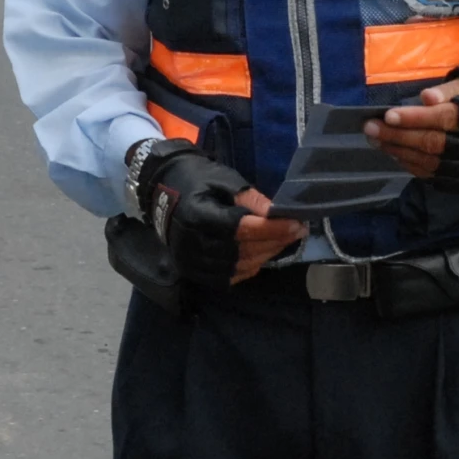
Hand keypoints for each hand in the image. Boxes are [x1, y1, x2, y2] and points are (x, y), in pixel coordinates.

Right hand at [136, 141, 306, 284]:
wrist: (161, 191)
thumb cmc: (196, 180)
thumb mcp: (224, 180)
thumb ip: (250, 199)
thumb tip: (277, 215)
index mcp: (199, 216)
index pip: (243, 228)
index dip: (272, 229)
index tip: (297, 224)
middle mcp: (192, 242)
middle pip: (243, 249)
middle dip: (274, 242)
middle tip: (296, 232)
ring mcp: (190, 260)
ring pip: (237, 266)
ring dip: (264, 256)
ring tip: (281, 242)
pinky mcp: (191, 270)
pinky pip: (226, 278)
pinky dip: (247, 269)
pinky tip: (259, 256)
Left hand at [366, 66, 458, 192]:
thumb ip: (450, 89)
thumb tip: (424, 99)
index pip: (448, 119)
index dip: (416, 118)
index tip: (388, 115)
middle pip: (437, 145)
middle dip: (399, 137)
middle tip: (370, 128)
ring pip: (435, 165)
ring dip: (401, 153)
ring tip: (377, 141)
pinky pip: (440, 178)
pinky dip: (415, 167)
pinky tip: (397, 154)